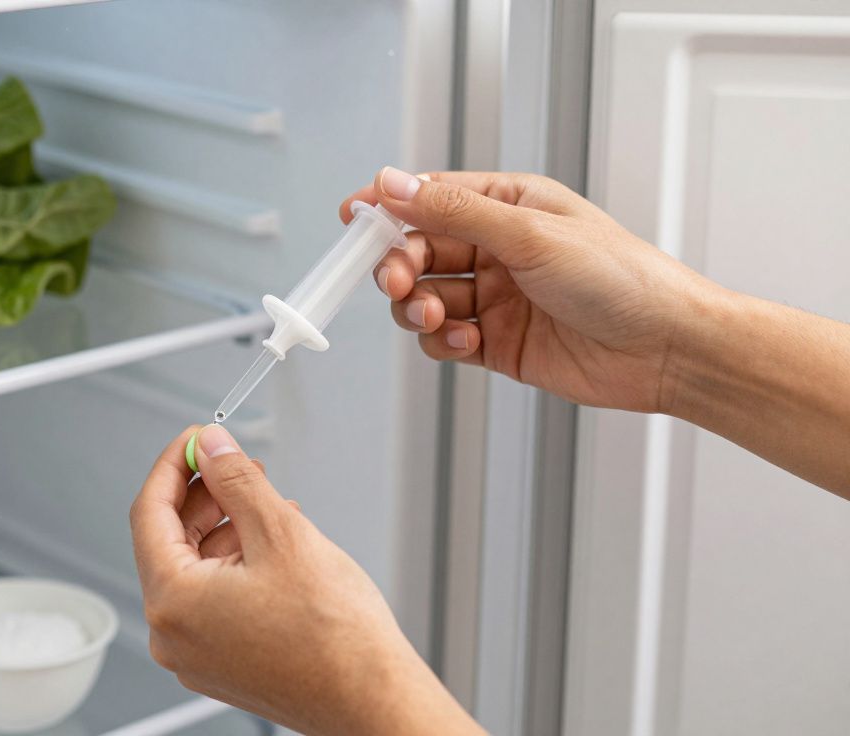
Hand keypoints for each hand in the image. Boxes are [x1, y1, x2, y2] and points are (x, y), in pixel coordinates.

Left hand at [130, 424, 481, 735]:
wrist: (371, 698)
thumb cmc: (334, 638)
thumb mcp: (281, 533)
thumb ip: (236, 481)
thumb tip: (212, 449)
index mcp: (173, 601)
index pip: (150, 512)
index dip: (174, 465)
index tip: (195, 439)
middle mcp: (173, 634)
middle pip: (169, 540)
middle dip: (204, 496)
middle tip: (236, 465)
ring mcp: (195, 653)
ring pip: (195, 568)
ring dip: (225, 527)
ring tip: (268, 505)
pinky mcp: (221, 661)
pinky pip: (213, 597)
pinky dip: (236, 562)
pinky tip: (271, 544)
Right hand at [344, 168, 721, 412]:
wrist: (668, 349)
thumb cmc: (623, 279)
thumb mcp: (530, 234)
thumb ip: (454, 211)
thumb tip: (395, 183)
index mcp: (507, 204)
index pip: (429, 197)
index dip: (387, 208)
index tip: (354, 220)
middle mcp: (497, 247)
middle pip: (418, 250)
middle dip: (401, 267)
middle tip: (401, 283)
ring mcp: (495, 296)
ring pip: (425, 297)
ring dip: (420, 308)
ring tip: (440, 317)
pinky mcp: (496, 342)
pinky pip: (444, 339)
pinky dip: (444, 342)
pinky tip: (468, 341)